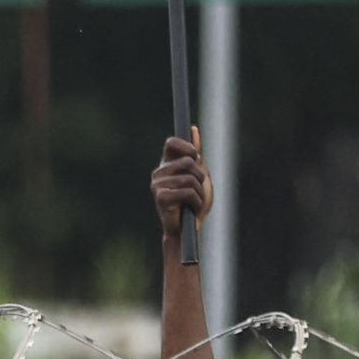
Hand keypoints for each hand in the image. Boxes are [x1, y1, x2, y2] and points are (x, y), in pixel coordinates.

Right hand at [150, 130, 207, 251]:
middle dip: (200, 176)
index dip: (186, 146)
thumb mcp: (198, 175)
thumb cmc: (193, 203)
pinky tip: (191, 210)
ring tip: (195, 203)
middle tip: (197, 189)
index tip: (196, 158)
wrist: (188, 230)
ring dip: (200, 193)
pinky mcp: (161, 197)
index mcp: (167, 165)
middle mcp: (159, 173)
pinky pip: (188, 192)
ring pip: (190, 179)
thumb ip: (195, 153)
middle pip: (188, 161)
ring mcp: (158, 185)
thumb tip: (193, 129)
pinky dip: (197, 202)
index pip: (171, 143)